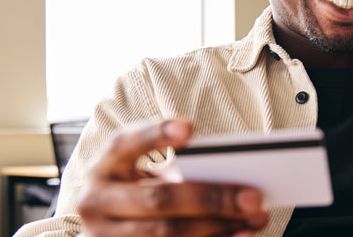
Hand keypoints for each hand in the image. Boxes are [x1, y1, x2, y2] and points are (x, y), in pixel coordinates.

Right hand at [78, 119, 268, 236]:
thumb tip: (232, 174)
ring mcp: (105, 236)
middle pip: (158, 199)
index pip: (124, 144)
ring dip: (218, 226)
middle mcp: (96, 202)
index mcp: (103, 167)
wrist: (105, 228)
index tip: (190, 126)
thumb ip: (174, 168)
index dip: (155, 135)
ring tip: (256, 217)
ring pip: (167, 233)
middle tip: (253, 195)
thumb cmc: (136, 190)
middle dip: (210, 197)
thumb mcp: (143, 173)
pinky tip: (242, 234)